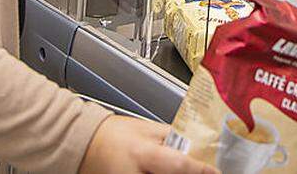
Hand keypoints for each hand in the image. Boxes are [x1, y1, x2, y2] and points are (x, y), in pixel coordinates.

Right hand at [80, 115, 217, 173]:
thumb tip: (195, 143)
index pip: (178, 165)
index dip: (200, 169)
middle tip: (202, 172)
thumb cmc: (111, 135)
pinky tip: (164, 173)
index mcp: (142, 154)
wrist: (82, 146)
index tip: (215, 171)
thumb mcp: (145, 128)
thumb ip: (171, 136)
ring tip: (177, 169)